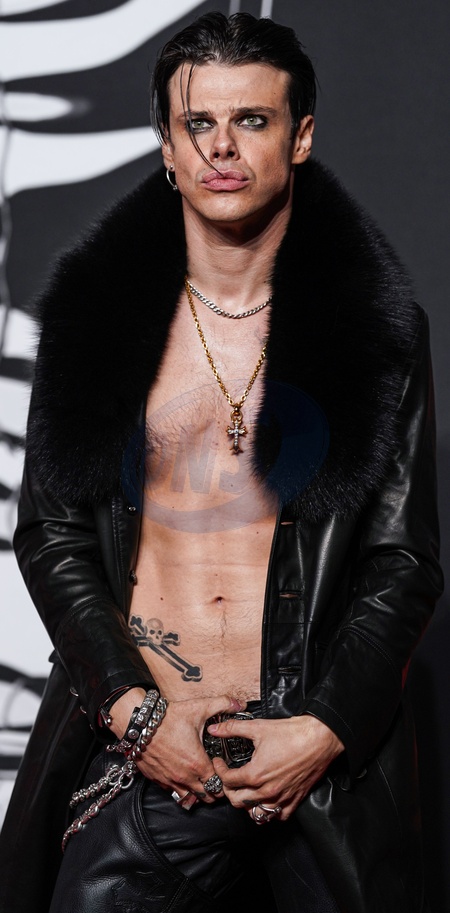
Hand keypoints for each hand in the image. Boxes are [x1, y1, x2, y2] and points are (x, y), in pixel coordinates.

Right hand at [109, 688, 243, 806]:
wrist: (140, 723)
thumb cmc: (168, 717)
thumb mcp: (199, 708)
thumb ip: (222, 704)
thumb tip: (240, 704)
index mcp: (197, 763)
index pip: (219, 784)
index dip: (225, 779)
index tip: (224, 770)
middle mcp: (184, 776)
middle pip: (207, 796)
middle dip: (214, 790)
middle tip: (217, 779)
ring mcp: (170, 780)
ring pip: (190, 799)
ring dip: (198, 793)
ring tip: (202, 782)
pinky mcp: (157, 780)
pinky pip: (173, 793)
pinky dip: (181, 789)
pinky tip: (184, 778)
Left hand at [208, 714, 343, 820]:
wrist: (318, 738)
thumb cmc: (292, 734)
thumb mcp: (258, 727)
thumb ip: (233, 729)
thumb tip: (215, 729)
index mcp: (256, 774)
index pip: (228, 781)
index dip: (219, 770)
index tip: (219, 763)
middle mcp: (267, 790)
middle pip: (238, 801)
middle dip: (228, 790)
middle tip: (228, 778)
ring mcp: (282, 797)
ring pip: (256, 813)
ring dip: (247, 804)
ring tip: (245, 791)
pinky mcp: (295, 799)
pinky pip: (279, 815)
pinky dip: (270, 811)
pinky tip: (267, 799)